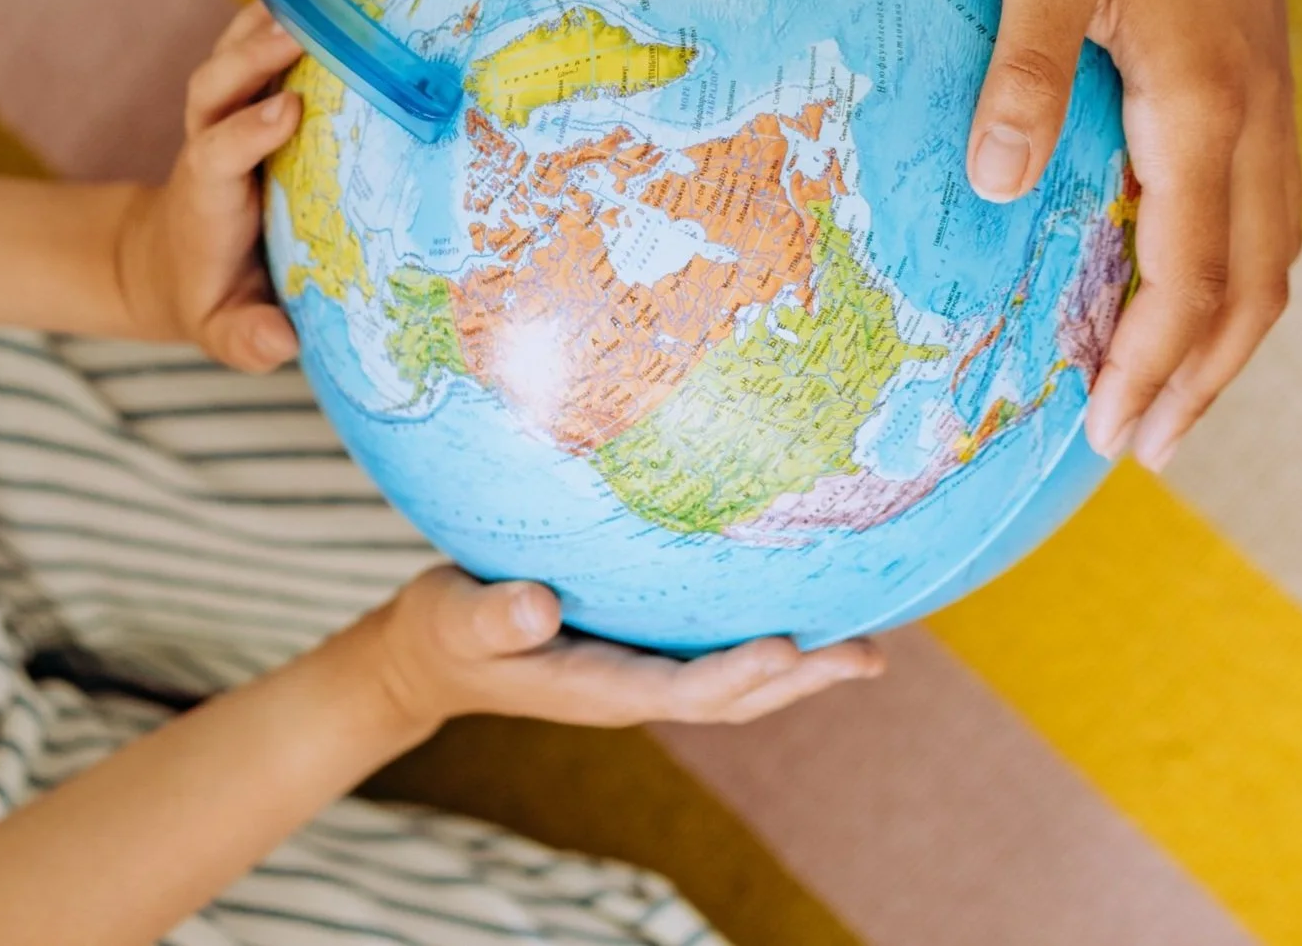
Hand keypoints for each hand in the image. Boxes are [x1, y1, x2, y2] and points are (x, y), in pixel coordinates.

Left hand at [114, 3, 306, 370]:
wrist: (172, 260)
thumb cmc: (213, 298)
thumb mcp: (223, 331)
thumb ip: (245, 340)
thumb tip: (278, 343)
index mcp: (207, 194)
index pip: (219, 150)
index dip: (248, 130)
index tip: (287, 111)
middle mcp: (210, 140)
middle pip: (215, 84)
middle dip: (251, 55)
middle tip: (301, 27)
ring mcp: (226, 113)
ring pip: (233, 53)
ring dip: (267, 17)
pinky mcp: (247, 97)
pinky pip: (260, 45)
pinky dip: (286, 8)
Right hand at [358, 566, 883, 735]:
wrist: (431, 655)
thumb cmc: (441, 633)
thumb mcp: (451, 618)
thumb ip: (492, 615)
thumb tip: (538, 606)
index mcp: (596, 687)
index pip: (681, 689)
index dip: (737, 674)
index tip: (787, 648)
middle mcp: (632, 686)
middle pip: (732, 695)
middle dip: (801, 677)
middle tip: (870, 655)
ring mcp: (641, 671)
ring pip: (734, 680)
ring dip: (801, 667)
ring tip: (869, 646)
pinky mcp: (641, 649)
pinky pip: (716, 650)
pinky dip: (767, 641)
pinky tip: (802, 608)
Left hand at [968, 0, 1301, 470]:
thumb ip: (1024, 71)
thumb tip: (995, 183)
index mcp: (1203, 106)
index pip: (1191, 276)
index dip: (1154, 364)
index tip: (1108, 430)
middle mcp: (1255, 118)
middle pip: (1253, 290)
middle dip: (1200, 381)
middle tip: (1141, 449)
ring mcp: (1270, 98)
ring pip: (1274, 254)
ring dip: (1229, 337)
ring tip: (1177, 398)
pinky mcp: (1263, 76)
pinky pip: (1268, 207)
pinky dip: (1240, 275)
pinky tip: (1198, 283)